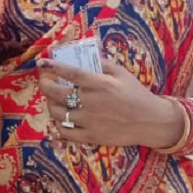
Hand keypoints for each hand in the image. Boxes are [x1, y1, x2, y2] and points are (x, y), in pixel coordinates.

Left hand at [38, 59, 182, 148]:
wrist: (151, 121)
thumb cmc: (136, 94)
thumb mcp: (122, 73)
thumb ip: (102, 63)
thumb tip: (84, 56)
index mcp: (99, 84)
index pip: (69, 73)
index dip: (52, 66)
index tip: (41, 62)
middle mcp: (90, 102)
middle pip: (56, 93)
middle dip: (45, 85)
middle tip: (45, 81)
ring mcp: (88, 121)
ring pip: (57, 112)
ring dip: (50, 103)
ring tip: (53, 99)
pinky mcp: (90, 136)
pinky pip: (64, 131)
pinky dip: (58, 124)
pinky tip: (60, 118)